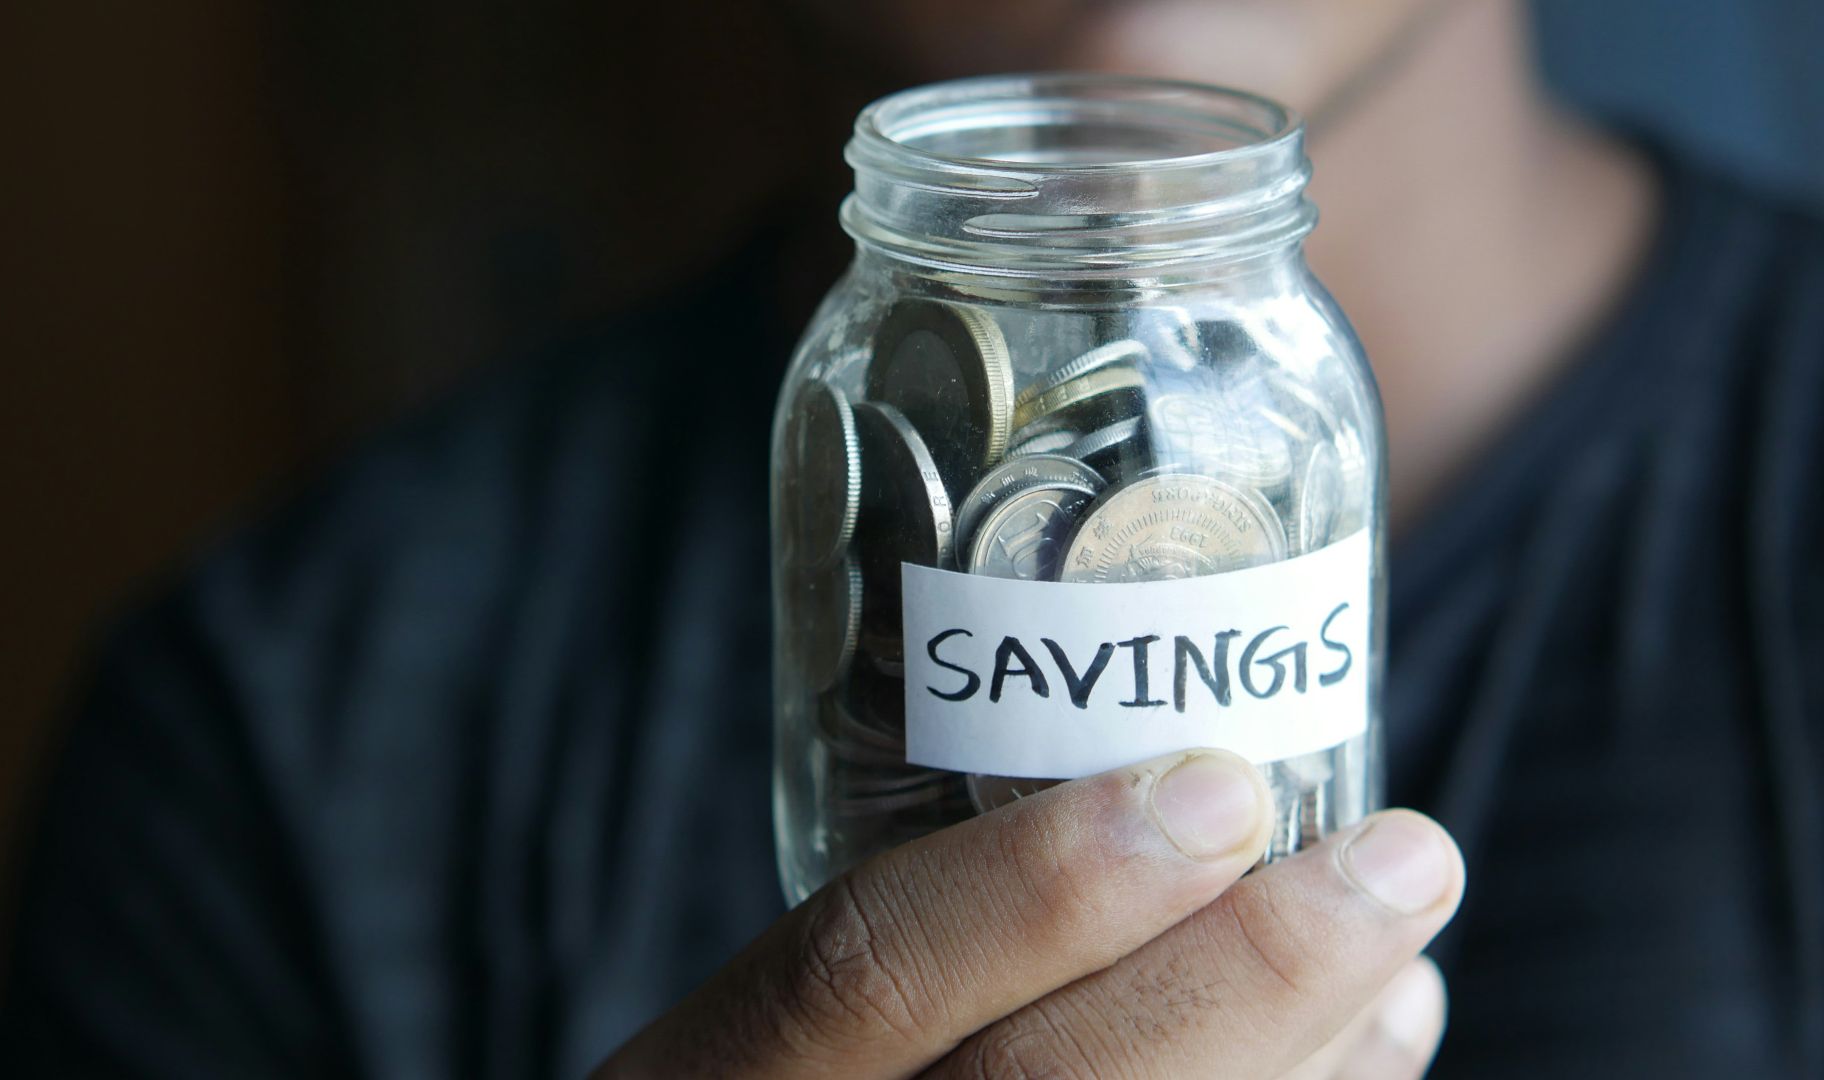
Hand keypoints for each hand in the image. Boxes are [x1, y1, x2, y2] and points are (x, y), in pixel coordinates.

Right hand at [597, 749, 1462, 1078]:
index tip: (1211, 788)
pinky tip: (1368, 1054)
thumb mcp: (788, 1003)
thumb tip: (1175, 763)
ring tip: (1405, 960)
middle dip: (1248, 980)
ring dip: (1313, 1063)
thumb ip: (907, 918)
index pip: (858, 969)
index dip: (1038, 883)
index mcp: (705, 1075)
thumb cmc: (796, 1077)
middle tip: (1400, 860)